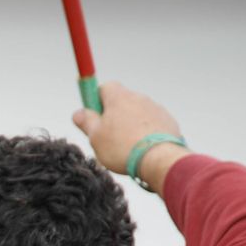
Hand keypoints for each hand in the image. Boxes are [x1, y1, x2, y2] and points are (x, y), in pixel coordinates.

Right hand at [71, 81, 189, 190]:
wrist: (158, 158)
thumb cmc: (122, 147)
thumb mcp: (95, 137)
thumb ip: (86, 122)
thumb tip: (78, 113)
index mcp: (119, 97)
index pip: (104, 87)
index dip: (96, 100)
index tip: (93, 115)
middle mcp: (139, 97)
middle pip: (121, 102)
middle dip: (114, 116)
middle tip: (107, 138)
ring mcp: (155, 108)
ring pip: (137, 114)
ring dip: (130, 125)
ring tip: (127, 148)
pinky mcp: (168, 121)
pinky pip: (152, 124)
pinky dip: (145, 133)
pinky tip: (142, 150)